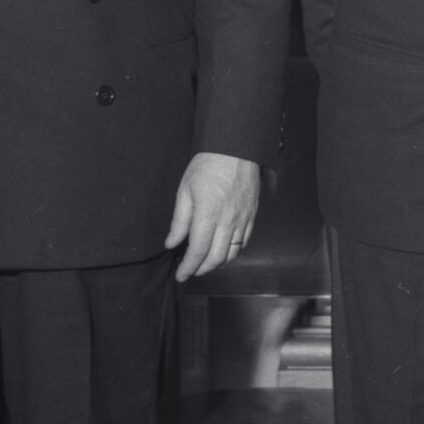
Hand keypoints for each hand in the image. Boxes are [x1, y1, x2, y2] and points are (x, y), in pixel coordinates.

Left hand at [166, 152, 260, 280]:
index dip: (188, 267)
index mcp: (208, 215)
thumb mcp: (185, 191)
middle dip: (202, 269)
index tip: (181, 275)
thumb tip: (171, 243)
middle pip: (216, 258)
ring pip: (232, 253)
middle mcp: (227, 221)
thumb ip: (179, 221)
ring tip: (205, 264)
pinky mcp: (251, 215)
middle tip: (191, 271)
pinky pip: (244, 242)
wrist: (236, 149)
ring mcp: (242, 219)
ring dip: (217, 263)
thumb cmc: (207, 166)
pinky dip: (233, 252)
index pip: (198, 251)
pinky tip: (223, 251)